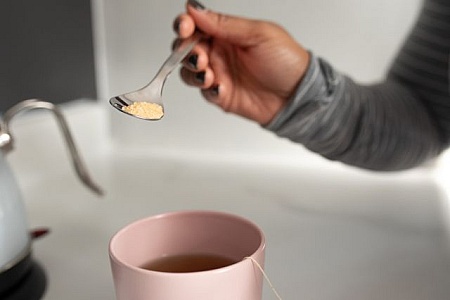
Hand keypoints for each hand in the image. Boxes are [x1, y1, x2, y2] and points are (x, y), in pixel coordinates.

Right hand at [173, 0, 309, 124]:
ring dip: (193, 72)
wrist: (297, 95)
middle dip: (186, 51)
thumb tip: (196, 9)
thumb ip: (225, 24)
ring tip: (208, 75)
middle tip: (201, 57)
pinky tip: (221, 89)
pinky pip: (203, 92)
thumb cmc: (286, 61)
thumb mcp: (259, 35)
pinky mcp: (221, 95)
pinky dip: (208, 90)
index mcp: (227, 32)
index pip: (196, 24)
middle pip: (186, 47)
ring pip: (189, 71)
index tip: (185, 27)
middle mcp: (220, 52)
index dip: (185, 24)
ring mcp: (219, 74)